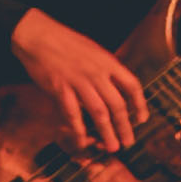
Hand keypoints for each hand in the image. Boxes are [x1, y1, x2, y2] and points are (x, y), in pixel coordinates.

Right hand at [12, 8, 147, 154]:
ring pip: (99, 112)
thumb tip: (117, 86)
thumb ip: (105, 68)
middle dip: (125, 127)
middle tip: (128, 143)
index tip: (142, 119)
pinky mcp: (61, 88)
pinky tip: (82, 141)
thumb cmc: (64, 41)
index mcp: (107, 62)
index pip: (132, 85)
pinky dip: (79, 129)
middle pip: (117, 104)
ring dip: (107, 132)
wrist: (38, 35)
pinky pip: (73, 113)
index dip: (140, 104)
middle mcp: (96, 72)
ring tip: (112, 146)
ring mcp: (79, 81)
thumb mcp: (93, 50)